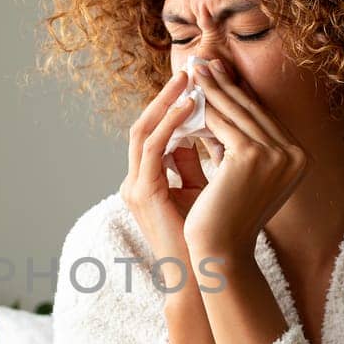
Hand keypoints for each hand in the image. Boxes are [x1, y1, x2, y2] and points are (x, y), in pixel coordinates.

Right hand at [119, 66, 210, 280]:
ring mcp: (135, 187)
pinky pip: (152, 147)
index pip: (157, 131)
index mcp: (147, 180)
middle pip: (145, 124)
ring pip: (143, 130)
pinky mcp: (143, 193)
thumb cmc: (207, 236)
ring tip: (191, 79)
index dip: (175, 105)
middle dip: (168, 95)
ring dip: (167, 102)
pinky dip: (171, 123)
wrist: (203, 274)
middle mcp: (135, 181)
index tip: (201, 83)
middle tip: (193, 69)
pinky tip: (192, 106)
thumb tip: (209, 127)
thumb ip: (198, 160)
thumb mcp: (203, 188)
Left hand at [180, 57, 309, 257]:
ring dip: (211, 89)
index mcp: (299, 159)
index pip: (262, 118)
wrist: (221, 251)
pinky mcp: (252, 156)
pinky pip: (221, 124)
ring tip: (193, 71)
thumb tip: (219, 109)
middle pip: (251, 111)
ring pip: (236, 113)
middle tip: (203, 62)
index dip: (238, 95)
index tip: (218, 74)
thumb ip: (237, 144)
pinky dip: (203, 108)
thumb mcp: (239, 174)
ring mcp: (277, 155)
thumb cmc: (226, 217)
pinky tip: (187, 95)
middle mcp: (295, 155)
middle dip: (224, 85)